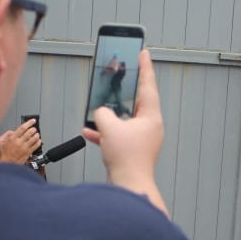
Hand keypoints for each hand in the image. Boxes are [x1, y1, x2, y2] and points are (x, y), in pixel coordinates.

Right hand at [0, 118, 40, 163]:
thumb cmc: (4, 153)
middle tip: (34, 128)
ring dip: (37, 135)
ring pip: (34, 138)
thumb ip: (6, 134)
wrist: (7, 164)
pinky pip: (36, 146)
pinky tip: (38, 141)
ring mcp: (24, 148)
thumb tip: (13, 131)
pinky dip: (38, 142)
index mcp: (12, 138)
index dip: (29, 123)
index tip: (33, 120)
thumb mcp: (0, 141)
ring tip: (37, 134)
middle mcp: (19, 142)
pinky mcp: (28, 153)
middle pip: (30, 132)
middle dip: (34, 129)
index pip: (23, 127)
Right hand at [82, 49, 167, 214]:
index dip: (145, 67)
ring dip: (110, 114)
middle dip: (125, 90)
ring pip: (125, 119)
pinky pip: (118, 135)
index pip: (148, 85)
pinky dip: (105, 132)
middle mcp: (150, 126)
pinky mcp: (132, 150)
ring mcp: (142, 139)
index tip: (143, 53)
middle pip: (137, 101)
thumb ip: (102, 113)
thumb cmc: (127, 159)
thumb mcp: (109, 127)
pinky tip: (90, 131)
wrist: (129, 186)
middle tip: (121, 74)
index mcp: (151, 117)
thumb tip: (100, 113)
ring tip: (98, 106)